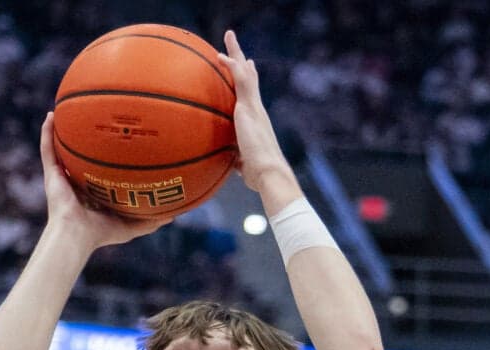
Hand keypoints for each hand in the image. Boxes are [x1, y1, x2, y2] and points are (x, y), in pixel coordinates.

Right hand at [38, 112, 174, 248]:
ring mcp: (61, 178)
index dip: (105, 159)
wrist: (76, 235)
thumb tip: (174, 215)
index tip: (117, 141)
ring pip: (60, 149)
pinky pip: (47, 149)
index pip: (98, 172)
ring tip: (67, 109)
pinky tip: (51, 115)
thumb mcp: (130, 226)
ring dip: (62, 130)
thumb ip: (149, 221)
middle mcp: (76, 183)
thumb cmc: (101, 234)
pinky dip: (47, 132)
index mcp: (91, 193)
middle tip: (95, 120)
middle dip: (85, 141)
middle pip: (80, 157)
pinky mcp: (51, 175)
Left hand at [218, 31, 295, 195]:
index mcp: (256, 121)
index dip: (250, 80)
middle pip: (249, 78)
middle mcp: (257, 110)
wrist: (268, 173)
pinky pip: (240, 81)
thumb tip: (235, 165)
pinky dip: (231, 67)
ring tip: (229, 35)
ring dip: (236, 53)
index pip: (252, 95)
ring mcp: (254, 107)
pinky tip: (220, 56)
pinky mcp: (249, 108)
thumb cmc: (259, 175)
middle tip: (235, 43)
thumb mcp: (246, 165)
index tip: (248, 65)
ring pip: (245, 72)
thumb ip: (240, 160)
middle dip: (242, 60)